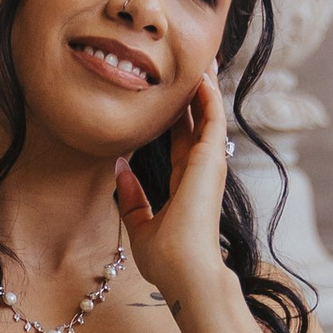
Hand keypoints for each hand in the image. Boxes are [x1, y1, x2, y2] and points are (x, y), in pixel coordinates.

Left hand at [116, 73, 232, 315]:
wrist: (185, 273)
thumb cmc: (166, 258)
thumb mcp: (141, 225)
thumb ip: (133, 198)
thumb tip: (120, 169)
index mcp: (185, 183)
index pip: (181, 140)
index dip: (177, 117)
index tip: (170, 96)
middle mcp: (200, 170)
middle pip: (198, 122)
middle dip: (195, 94)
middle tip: (194, 65)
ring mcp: (208, 165)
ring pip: (209, 116)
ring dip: (206, 88)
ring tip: (204, 60)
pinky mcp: (211, 161)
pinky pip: (212, 120)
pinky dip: (208, 97)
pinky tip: (202, 75)